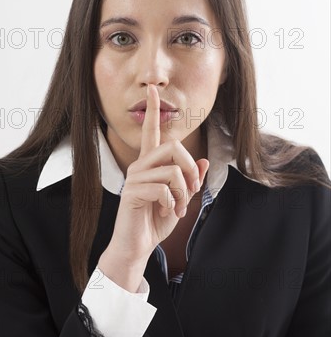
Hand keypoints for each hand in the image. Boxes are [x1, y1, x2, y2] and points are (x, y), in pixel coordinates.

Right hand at [107, 83, 208, 264]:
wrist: (138, 245)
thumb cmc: (156, 221)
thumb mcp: (180, 199)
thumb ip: (191, 180)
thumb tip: (203, 160)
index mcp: (151, 164)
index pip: (151, 132)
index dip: (152, 110)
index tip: (152, 90)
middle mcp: (140, 166)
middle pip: (173, 147)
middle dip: (190, 169)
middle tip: (192, 191)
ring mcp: (135, 178)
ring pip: (172, 170)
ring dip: (183, 193)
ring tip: (179, 207)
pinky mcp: (132, 193)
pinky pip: (163, 189)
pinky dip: (173, 203)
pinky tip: (166, 212)